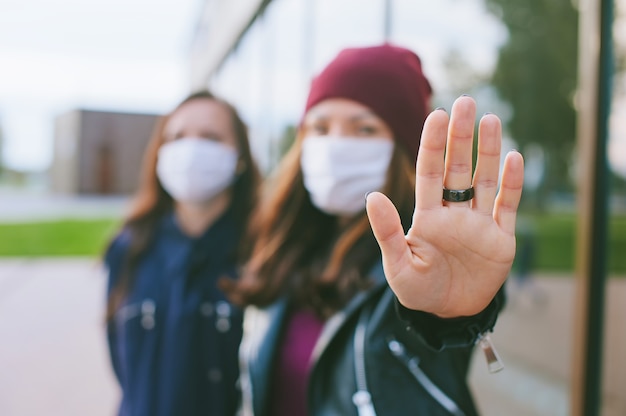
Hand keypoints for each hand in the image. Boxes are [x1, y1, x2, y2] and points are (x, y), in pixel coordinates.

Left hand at [366, 96, 523, 317]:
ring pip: (485, 180)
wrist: (448, 316)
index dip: (433, 145)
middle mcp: (453, 214)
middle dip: (461, 137)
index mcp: (427, 217)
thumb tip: (372, 195)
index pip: (430, 173)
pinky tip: (515, 159)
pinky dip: (512, 185)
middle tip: (466, 102)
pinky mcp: (500, 240)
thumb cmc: (418, 292)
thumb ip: (388, 232)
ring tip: (490, 120)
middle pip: (458, 168)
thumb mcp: (398, 265)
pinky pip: (507, 207)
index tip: (437, 115)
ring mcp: (478, 224)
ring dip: (489, 152)